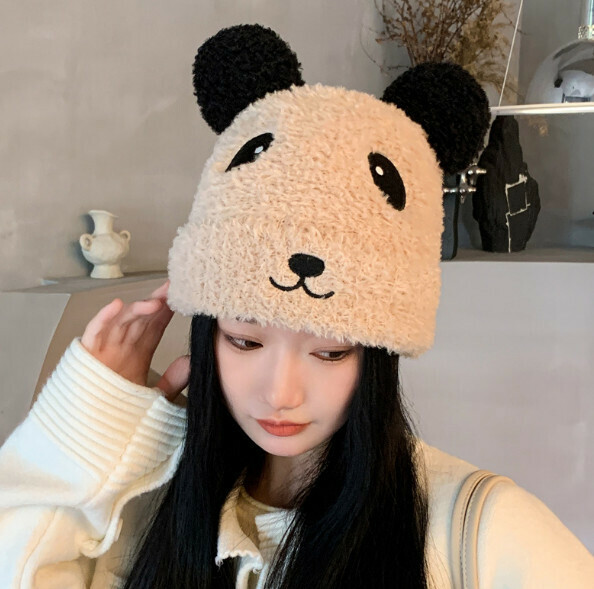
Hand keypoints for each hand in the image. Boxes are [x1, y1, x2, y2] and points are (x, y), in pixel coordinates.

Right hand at [81, 280, 189, 402]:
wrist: (90, 430)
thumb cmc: (118, 409)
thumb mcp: (153, 397)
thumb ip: (173, 381)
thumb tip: (191, 363)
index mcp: (138, 351)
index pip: (155, 325)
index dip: (169, 310)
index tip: (184, 295)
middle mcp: (122, 344)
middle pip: (142, 317)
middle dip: (158, 301)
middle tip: (174, 288)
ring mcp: (105, 346)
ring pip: (123, 320)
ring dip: (139, 309)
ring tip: (156, 302)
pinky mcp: (88, 353)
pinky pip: (95, 330)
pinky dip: (104, 317)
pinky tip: (117, 305)